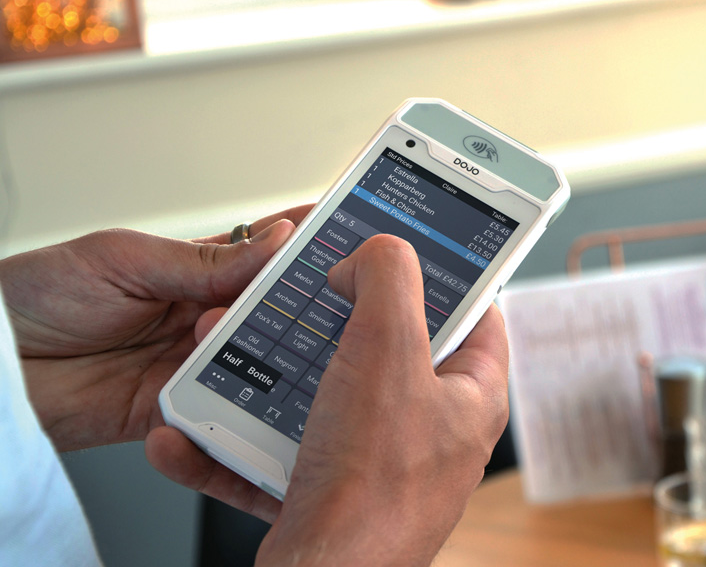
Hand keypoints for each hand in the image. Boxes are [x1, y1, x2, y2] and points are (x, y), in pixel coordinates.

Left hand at [0, 205, 311, 451]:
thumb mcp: (123, 260)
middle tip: (336, 301)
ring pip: (257, 361)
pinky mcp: (178, 409)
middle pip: (271, 313)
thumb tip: (272, 241)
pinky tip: (263, 395)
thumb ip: (202, 261)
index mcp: (192, 269)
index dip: (305, 246)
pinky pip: (223, 411)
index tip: (347, 238)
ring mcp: (191, 364)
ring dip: (275, 355)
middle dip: (303, 307)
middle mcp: (200, 317)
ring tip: (296, 346)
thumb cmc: (37, 295)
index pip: (264, 254)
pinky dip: (244, 407)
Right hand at [147, 235, 509, 564]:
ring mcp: (379, 464)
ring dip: (274, 372)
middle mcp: (431, 430)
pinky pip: (280, 449)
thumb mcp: (387, 350)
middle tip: (309, 287)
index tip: (409, 246)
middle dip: (339, 316)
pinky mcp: (329, 491)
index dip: (445, 272)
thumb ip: (389, 279)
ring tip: (235, 347)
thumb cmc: (371, 486)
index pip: (475, 312)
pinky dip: (237, 436)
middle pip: (389, 348)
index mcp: (471, 395)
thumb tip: (378, 254)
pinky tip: (197, 426)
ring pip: (325, 396)